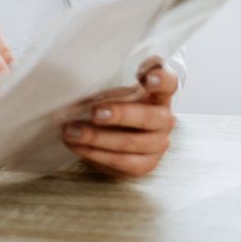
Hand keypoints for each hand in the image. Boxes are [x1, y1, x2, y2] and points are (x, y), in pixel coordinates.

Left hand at [61, 56, 178, 177]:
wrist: (120, 134)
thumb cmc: (116, 103)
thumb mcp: (116, 88)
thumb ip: (110, 81)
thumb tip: (79, 81)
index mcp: (159, 95)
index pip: (170, 84)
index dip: (161, 80)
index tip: (147, 77)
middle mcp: (164, 119)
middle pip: (149, 117)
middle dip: (120, 114)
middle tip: (93, 112)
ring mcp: (158, 144)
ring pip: (131, 143)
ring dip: (97, 138)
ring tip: (71, 131)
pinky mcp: (146, 164)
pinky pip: (121, 162)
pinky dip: (96, 154)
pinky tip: (77, 146)